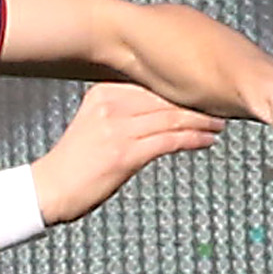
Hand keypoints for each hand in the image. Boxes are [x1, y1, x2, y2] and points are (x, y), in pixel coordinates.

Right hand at [28, 82, 224, 224]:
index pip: (153, 83)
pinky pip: (169, 141)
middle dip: (199, 101)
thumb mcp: (96, 123)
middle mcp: (110, 105)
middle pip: (167, 98)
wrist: (50, 190)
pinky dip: (194, 139)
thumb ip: (125, 111)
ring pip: (172, 118)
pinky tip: (207, 140)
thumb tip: (162, 108)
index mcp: (103, 93)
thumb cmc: (75, 162)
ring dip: (202, 121)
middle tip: (222, 104)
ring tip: (219, 123)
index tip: (206, 88)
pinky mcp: (125, 153)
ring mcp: (117, 128)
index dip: (184, 86)